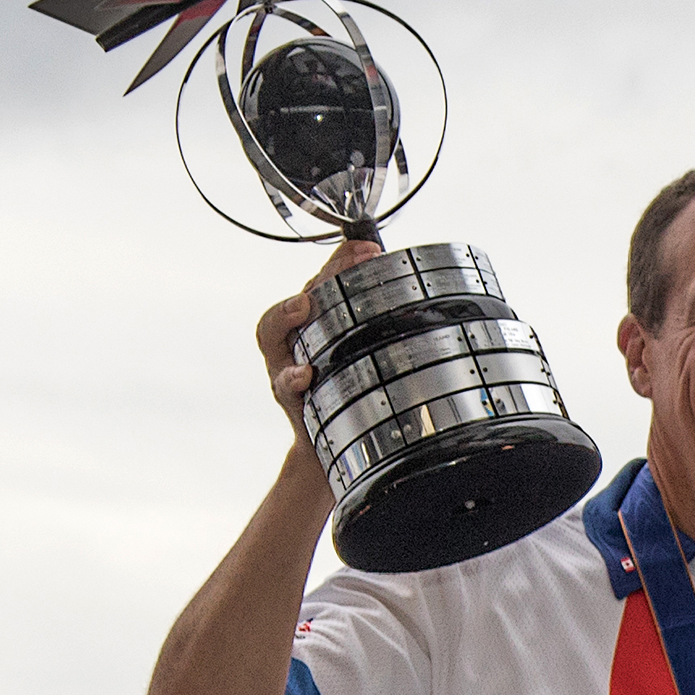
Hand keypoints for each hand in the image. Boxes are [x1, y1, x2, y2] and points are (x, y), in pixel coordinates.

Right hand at [256, 239, 382, 434]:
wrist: (332, 448)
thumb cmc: (351, 394)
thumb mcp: (364, 357)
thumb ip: (379, 328)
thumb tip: (422, 296)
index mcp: (314, 324)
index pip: (321, 282)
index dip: (338, 260)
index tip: (368, 247)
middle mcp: (293, 341)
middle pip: (296, 297)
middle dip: (320, 277)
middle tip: (347, 262)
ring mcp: (286, 367)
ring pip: (273, 334)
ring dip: (287, 316)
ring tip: (303, 306)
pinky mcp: (290, 400)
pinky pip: (285, 386)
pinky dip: (294, 378)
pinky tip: (306, 374)